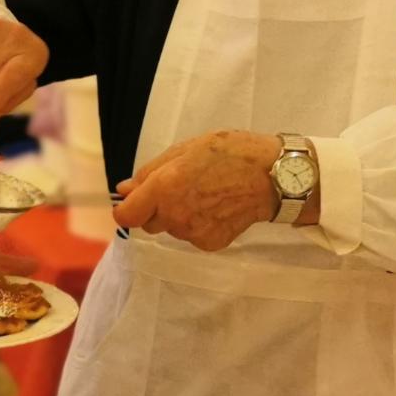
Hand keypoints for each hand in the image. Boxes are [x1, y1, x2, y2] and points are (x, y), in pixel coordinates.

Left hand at [112, 130, 283, 251]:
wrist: (272, 176)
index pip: (126, 216)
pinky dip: (198, 224)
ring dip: (179, 215)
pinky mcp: (209, 244)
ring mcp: (192, 233)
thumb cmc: (228, 154)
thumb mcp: (184, 150)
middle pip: (149, 222)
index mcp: (164, 189)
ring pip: (171, 229)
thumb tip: (123, 190)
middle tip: (182, 187)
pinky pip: (191, 236)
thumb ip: (148, 173)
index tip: (134, 201)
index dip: (126, 209)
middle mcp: (175, 215)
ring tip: (205, 194)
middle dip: (157, 208)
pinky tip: (216, 207)